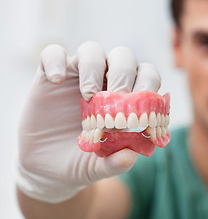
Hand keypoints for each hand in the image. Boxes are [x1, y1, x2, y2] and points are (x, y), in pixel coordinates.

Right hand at [15, 41, 160, 202]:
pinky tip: (56, 80)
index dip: (149, 84)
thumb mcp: (98, 167)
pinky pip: (52, 54)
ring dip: (94, 67)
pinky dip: (55, 61)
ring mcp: (78, 76)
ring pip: (92, 50)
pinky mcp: (49, 76)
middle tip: (118, 96)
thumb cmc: (83, 161)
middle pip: (123, 57)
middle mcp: (106, 80)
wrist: (47, 168)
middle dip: (124, 74)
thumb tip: (130, 157)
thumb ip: (115, 163)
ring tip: (89, 95)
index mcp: (127, 97)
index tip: (143, 106)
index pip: (146, 76)